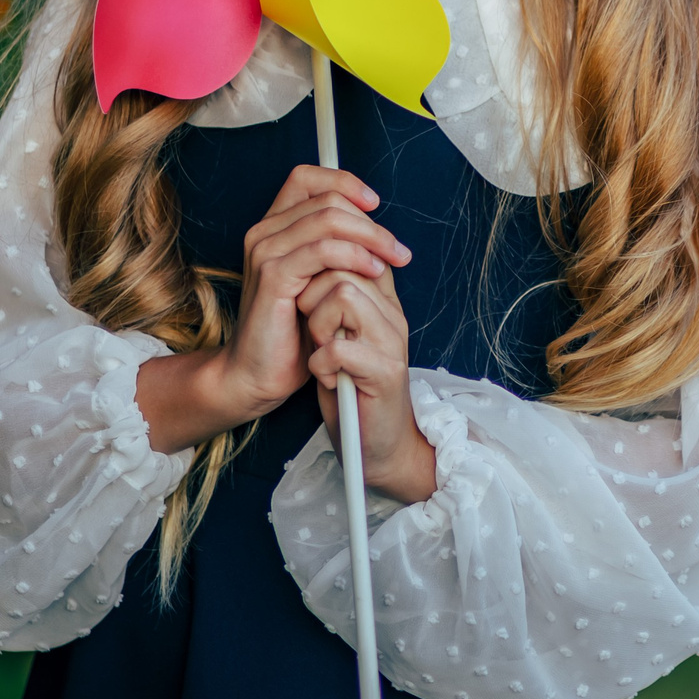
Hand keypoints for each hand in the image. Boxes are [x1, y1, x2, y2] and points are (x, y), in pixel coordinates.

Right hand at [138, 165, 409, 454]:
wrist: (260, 372)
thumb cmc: (292, 330)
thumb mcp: (320, 281)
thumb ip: (338, 248)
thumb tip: (376, 227)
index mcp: (275, 227)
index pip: (307, 178)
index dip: (344, 182)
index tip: (374, 205)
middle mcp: (265, 232)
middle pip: (327, 199)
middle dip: (370, 221)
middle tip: (397, 249)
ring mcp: (266, 252)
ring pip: (328, 219)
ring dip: (370, 237)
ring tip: (393, 260)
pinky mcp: (273, 276)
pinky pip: (323, 251)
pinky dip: (355, 256)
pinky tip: (374, 272)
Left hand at [305, 268, 436, 502]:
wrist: (373, 446)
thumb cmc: (349, 392)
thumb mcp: (338, 336)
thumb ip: (332, 302)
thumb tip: (307, 264)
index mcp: (383, 303)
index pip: (358, 251)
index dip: (324, 261)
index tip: (305, 293)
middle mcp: (393, 315)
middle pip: (343, 266)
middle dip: (311, 294)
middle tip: (312, 331)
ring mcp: (392, 342)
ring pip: (343, 294)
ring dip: (316, 323)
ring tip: (320, 351)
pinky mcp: (385, 372)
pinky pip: (339, 346)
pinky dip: (320, 362)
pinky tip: (324, 376)